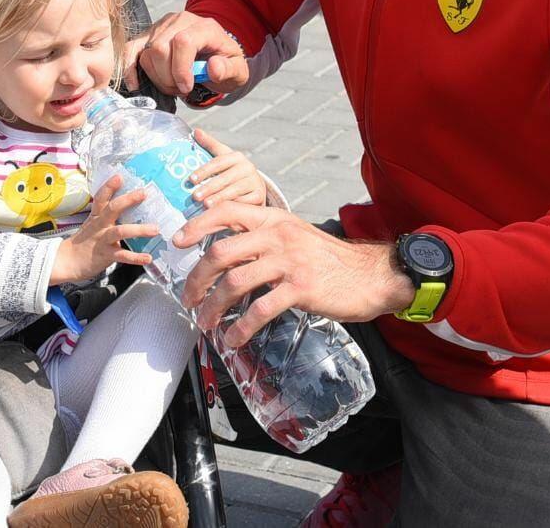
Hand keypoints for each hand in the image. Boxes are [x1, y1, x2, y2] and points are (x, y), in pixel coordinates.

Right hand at [50, 175, 157, 283]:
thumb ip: (108, 215)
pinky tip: (148, 257)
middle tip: (144, 193)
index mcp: (97, 216)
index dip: (109, 186)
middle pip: (112, 209)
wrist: (67, 262)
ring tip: (155, 229)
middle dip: (128, 200)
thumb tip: (130, 204)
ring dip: (139, 230)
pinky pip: (122, 255)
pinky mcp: (105, 255)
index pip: (101, 198)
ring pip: (121, 231)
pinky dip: (136, 257)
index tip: (119, 176)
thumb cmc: (85, 241)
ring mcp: (102, 240)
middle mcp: (99, 225)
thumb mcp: (94, 224)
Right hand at [124, 11, 248, 96]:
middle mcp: (181, 20)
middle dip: (168, 77)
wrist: (214, 53)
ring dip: (156, 77)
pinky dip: (130, 68)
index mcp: (205, 27)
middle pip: (160, 48)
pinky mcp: (148, 35)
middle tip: (181, 89)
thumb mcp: (237, 71)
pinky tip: (135, 84)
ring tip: (172, 84)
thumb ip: (229, 70)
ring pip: (146, 52)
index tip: (187, 87)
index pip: (183, 41)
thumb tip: (213, 67)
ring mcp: (162, 25)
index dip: (181, 69)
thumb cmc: (224, 63)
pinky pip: (131, 49)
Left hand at [171, 202, 414, 345]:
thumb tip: (225, 252)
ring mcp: (289, 262)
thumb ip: (263, 238)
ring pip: (235, 283)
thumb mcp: (295, 234)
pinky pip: (260, 309)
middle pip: (221, 252)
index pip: (228, 211)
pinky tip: (234, 338)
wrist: (370, 275)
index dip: (198, 224)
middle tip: (188, 297)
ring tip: (206, 322)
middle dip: (197, 278)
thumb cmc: (329, 259)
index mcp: (274, 219)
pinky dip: (241, 328)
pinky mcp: (300, 289)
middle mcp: (278, 236)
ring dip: (213, 307)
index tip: (179, 241)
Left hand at [190, 128, 266, 208]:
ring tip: (205, 205)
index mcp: (237, 157)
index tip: (191, 179)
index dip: (204, 170)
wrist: (254, 187)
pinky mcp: (260, 196)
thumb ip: (209, 144)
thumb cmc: (232, 171)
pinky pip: (244, 202)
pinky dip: (232, 207)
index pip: (218, 162)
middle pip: (225, 178)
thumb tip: (196, 131)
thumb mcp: (223, 156)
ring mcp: (255, 182)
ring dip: (219, 198)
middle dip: (209, 188)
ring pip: (234, 191)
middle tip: (195, 196)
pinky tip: (222, 212)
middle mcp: (248, 168)